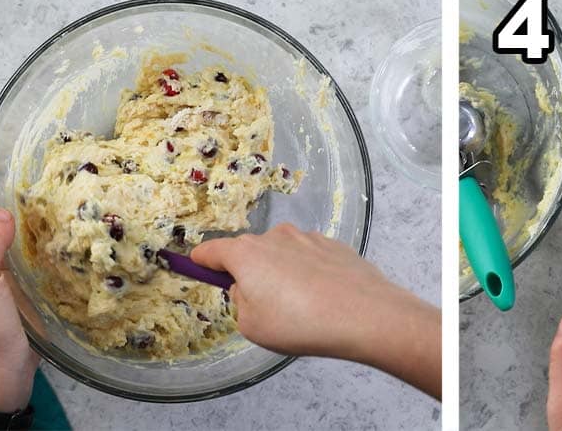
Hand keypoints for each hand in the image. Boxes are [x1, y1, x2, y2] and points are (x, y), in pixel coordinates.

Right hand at [192, 224, 440, 397]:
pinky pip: (308, 258)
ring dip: (280, 274)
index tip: (197, 267)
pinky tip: (321, 298)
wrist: (364, 314)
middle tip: (260, 306)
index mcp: (246, 253)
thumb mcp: (251, 325)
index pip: (211, 251)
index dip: (201, 262)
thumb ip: (240, 301)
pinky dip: (308, 274)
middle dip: (247, 273)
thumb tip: (246, 287)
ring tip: (298, 308)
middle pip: (248, 252)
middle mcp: (275, 236)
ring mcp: (307, 237)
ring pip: (281, 254)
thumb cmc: (300, 323)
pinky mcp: (333, 245)